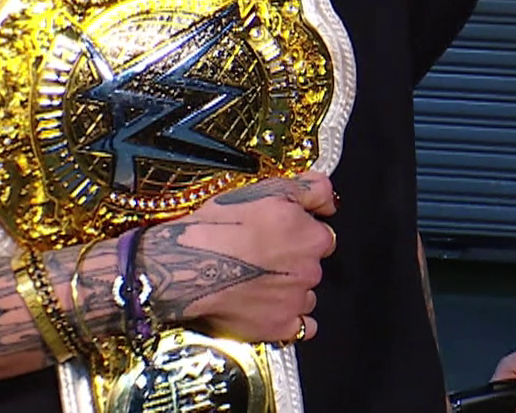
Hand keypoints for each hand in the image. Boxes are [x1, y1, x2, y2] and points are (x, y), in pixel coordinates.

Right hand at [139, 174, 339, 343]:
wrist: (184, 265)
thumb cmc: (221, 226)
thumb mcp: (270, 189)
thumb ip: (312, 190)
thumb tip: (331, 200)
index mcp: (313, 238)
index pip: (321, 236)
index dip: (300, 234)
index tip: (281, 235)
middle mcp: (311, 271)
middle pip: (312, 267)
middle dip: (293, 263)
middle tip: (262, 258)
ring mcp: (295, 302)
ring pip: (305, 296)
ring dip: (290, 291)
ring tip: (258, 283)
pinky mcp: (278, 327)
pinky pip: (300, 328)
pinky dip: (289, 320)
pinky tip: (270, 310)